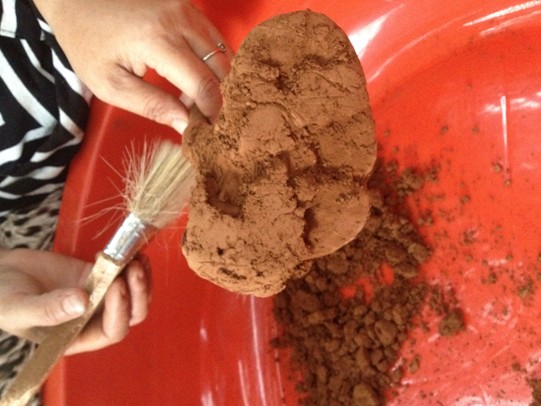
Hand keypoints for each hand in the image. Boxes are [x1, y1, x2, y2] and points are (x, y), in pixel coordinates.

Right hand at [0, 249, 151, 354]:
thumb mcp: (18, 308)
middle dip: (138, 293)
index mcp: (76, 337)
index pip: (112, 332)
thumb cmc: (3, 299)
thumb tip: (81, 303)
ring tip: (135, 257)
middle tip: (134, 268)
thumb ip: (48, 310)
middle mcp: (92, 320)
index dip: (120, 311)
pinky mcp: (99, 277)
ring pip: (133, 294)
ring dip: (140, 277)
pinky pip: (123, 273)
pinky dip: (131, 263)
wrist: (0, 273)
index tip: (116, 285)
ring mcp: (98, 297)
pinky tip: (128, 251)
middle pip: (131, 314)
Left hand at [34, 0, 231, 132]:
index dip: (211, 112)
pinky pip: (214, 39)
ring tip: (191, 96)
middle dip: (216, 97)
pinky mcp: (187, 4)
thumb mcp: (110, 84)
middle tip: (197, 115)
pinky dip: (211, 61)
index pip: (204, 85)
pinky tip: (191, 74)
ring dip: (215, 79)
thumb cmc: (86, 42)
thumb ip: (151, 106)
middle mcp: (179, 20)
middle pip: (221, 68)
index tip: (207, 129)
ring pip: (223, 53)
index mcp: (158, 40)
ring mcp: (186, 8)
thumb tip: (186, 125)